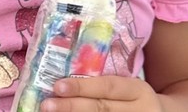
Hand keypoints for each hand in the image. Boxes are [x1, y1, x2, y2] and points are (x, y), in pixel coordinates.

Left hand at [40, 75, 163, 111]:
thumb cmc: (136, 98)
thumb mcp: (129, 86)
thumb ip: (105, 83)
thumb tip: (63, 80)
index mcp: (138, 90)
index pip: (107, 87)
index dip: (82, 86)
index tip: (57, 86)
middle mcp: (141, 111)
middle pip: (101, 109)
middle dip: (72, 107)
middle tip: (47, 105)